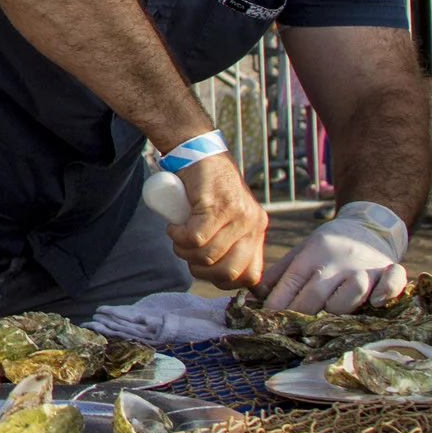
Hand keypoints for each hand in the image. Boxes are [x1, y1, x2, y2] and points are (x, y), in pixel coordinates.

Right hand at [166, 152, 268, 290]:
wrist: (197, 152)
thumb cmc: (205, 190)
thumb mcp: (226, 220)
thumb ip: (229, 243)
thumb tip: (218, 273)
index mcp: (257, 231)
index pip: (251, 277)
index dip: (223, 280)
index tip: (203, 267)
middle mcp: (254, 224)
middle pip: (229, 271)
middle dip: (201, 270)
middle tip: (187, 252)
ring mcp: (237, 214)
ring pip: (209, 255)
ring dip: (184, 251)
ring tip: (178, 235)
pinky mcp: (216, 205)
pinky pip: (195, 238)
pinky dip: (178, 237)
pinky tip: (174, 226)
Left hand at [260, 206, 409, 312]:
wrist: (367, 226)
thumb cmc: (327, 248)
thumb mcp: (300, 253)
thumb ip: (278, 275)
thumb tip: (250, 298)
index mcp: (312, 255)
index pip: (291, 283)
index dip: (277, 305)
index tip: (266, 323)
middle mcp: (338, 261)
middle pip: (317, 295)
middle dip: (302, 315)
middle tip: (293, 330)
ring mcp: (365, 268)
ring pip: (351, 294)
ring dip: (340, 309)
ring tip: (330, 317)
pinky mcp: (389, 271)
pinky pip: (393, 282)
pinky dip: (387, 291)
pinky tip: (377, 301)